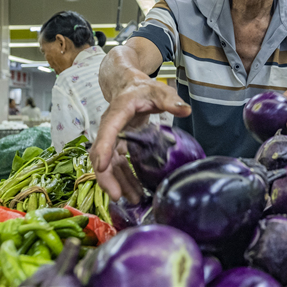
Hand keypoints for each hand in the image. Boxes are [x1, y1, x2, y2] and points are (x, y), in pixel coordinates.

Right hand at [90, 78, 190, 200]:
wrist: (129, 86)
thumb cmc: (143, 89)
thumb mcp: (159, 90)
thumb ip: (170, 100)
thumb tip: (185, 110)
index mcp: (117, 112)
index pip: (107, 131)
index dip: (103, 149)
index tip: (102, 166)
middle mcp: (110, 127)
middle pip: (102, 154)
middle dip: (107, 176)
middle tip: (119, 196)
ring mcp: (112, 138)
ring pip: (109, 164)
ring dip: (118, 182)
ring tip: (133, 200)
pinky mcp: (117, 145)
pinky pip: (117, 165)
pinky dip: (124, 179)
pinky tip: (134, 191)